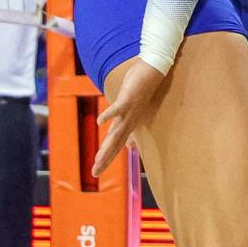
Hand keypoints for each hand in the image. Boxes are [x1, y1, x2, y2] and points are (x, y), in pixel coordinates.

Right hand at [93, 60, 164, 178]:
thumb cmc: (140, 92)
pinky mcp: (127, 99)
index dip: (106, 159)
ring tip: (97, 157)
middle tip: (95, 172)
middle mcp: (129, 122)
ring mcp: (129, 112)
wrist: (152, 73)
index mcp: (128, 125)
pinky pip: (117, 109)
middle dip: (105, 158)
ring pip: (116, 131)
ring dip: (107, 144)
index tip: (96, 172)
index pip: (115, 146)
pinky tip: (100, 122)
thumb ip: (127, 129)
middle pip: (115, 143)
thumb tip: (128, 146)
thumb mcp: (131, 113)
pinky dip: (109, 115)